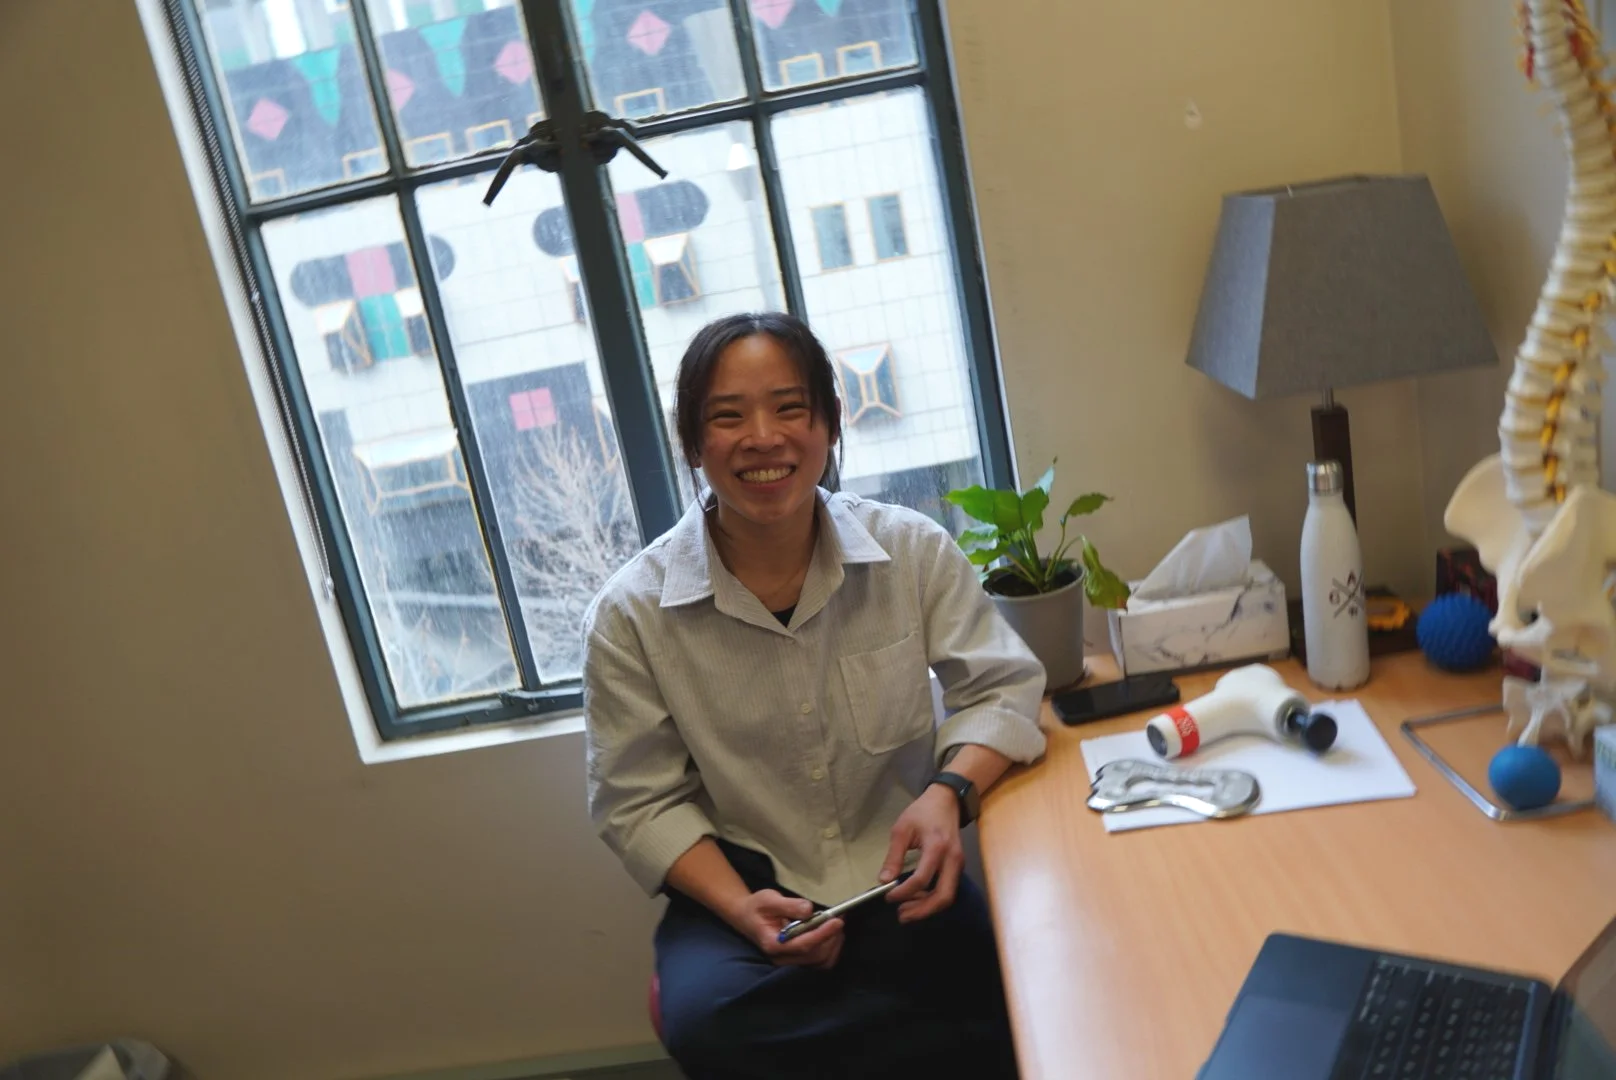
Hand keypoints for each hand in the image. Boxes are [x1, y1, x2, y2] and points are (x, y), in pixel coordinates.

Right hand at [729, 889, 843, 968]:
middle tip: (838, 919)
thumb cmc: (757, 907)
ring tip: (835, 926)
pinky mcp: (798, 961)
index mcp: (773, 945)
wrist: (747, 917)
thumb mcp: (768, 899)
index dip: (822, 934)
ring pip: (821, 962)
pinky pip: (821, 962)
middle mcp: (782, 959)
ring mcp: (790, 962)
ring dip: (833, 945)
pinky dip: (831, 949)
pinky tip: (831, 934)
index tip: (836, 921)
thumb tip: (809, 909)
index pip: (803, 945)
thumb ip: (788, 905)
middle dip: (830, 938)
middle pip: (815, 956)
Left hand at [880, 783, 963, 922]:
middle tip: (901, 915)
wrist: (947, 800)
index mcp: (937, 847)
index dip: (904, 892)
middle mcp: (952, 859)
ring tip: (906, 911)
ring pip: (948, 896)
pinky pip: (948, 889)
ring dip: (928, 908)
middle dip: (922, 910)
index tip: (888, 896)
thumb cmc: (922, 812)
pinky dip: (933, 899)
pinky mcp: (957, 866)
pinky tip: (917, 899)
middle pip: (943, 896)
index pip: (921, 879)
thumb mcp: (902, 830)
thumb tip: (884, 881)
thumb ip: (893, 857)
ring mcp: (958, 864)